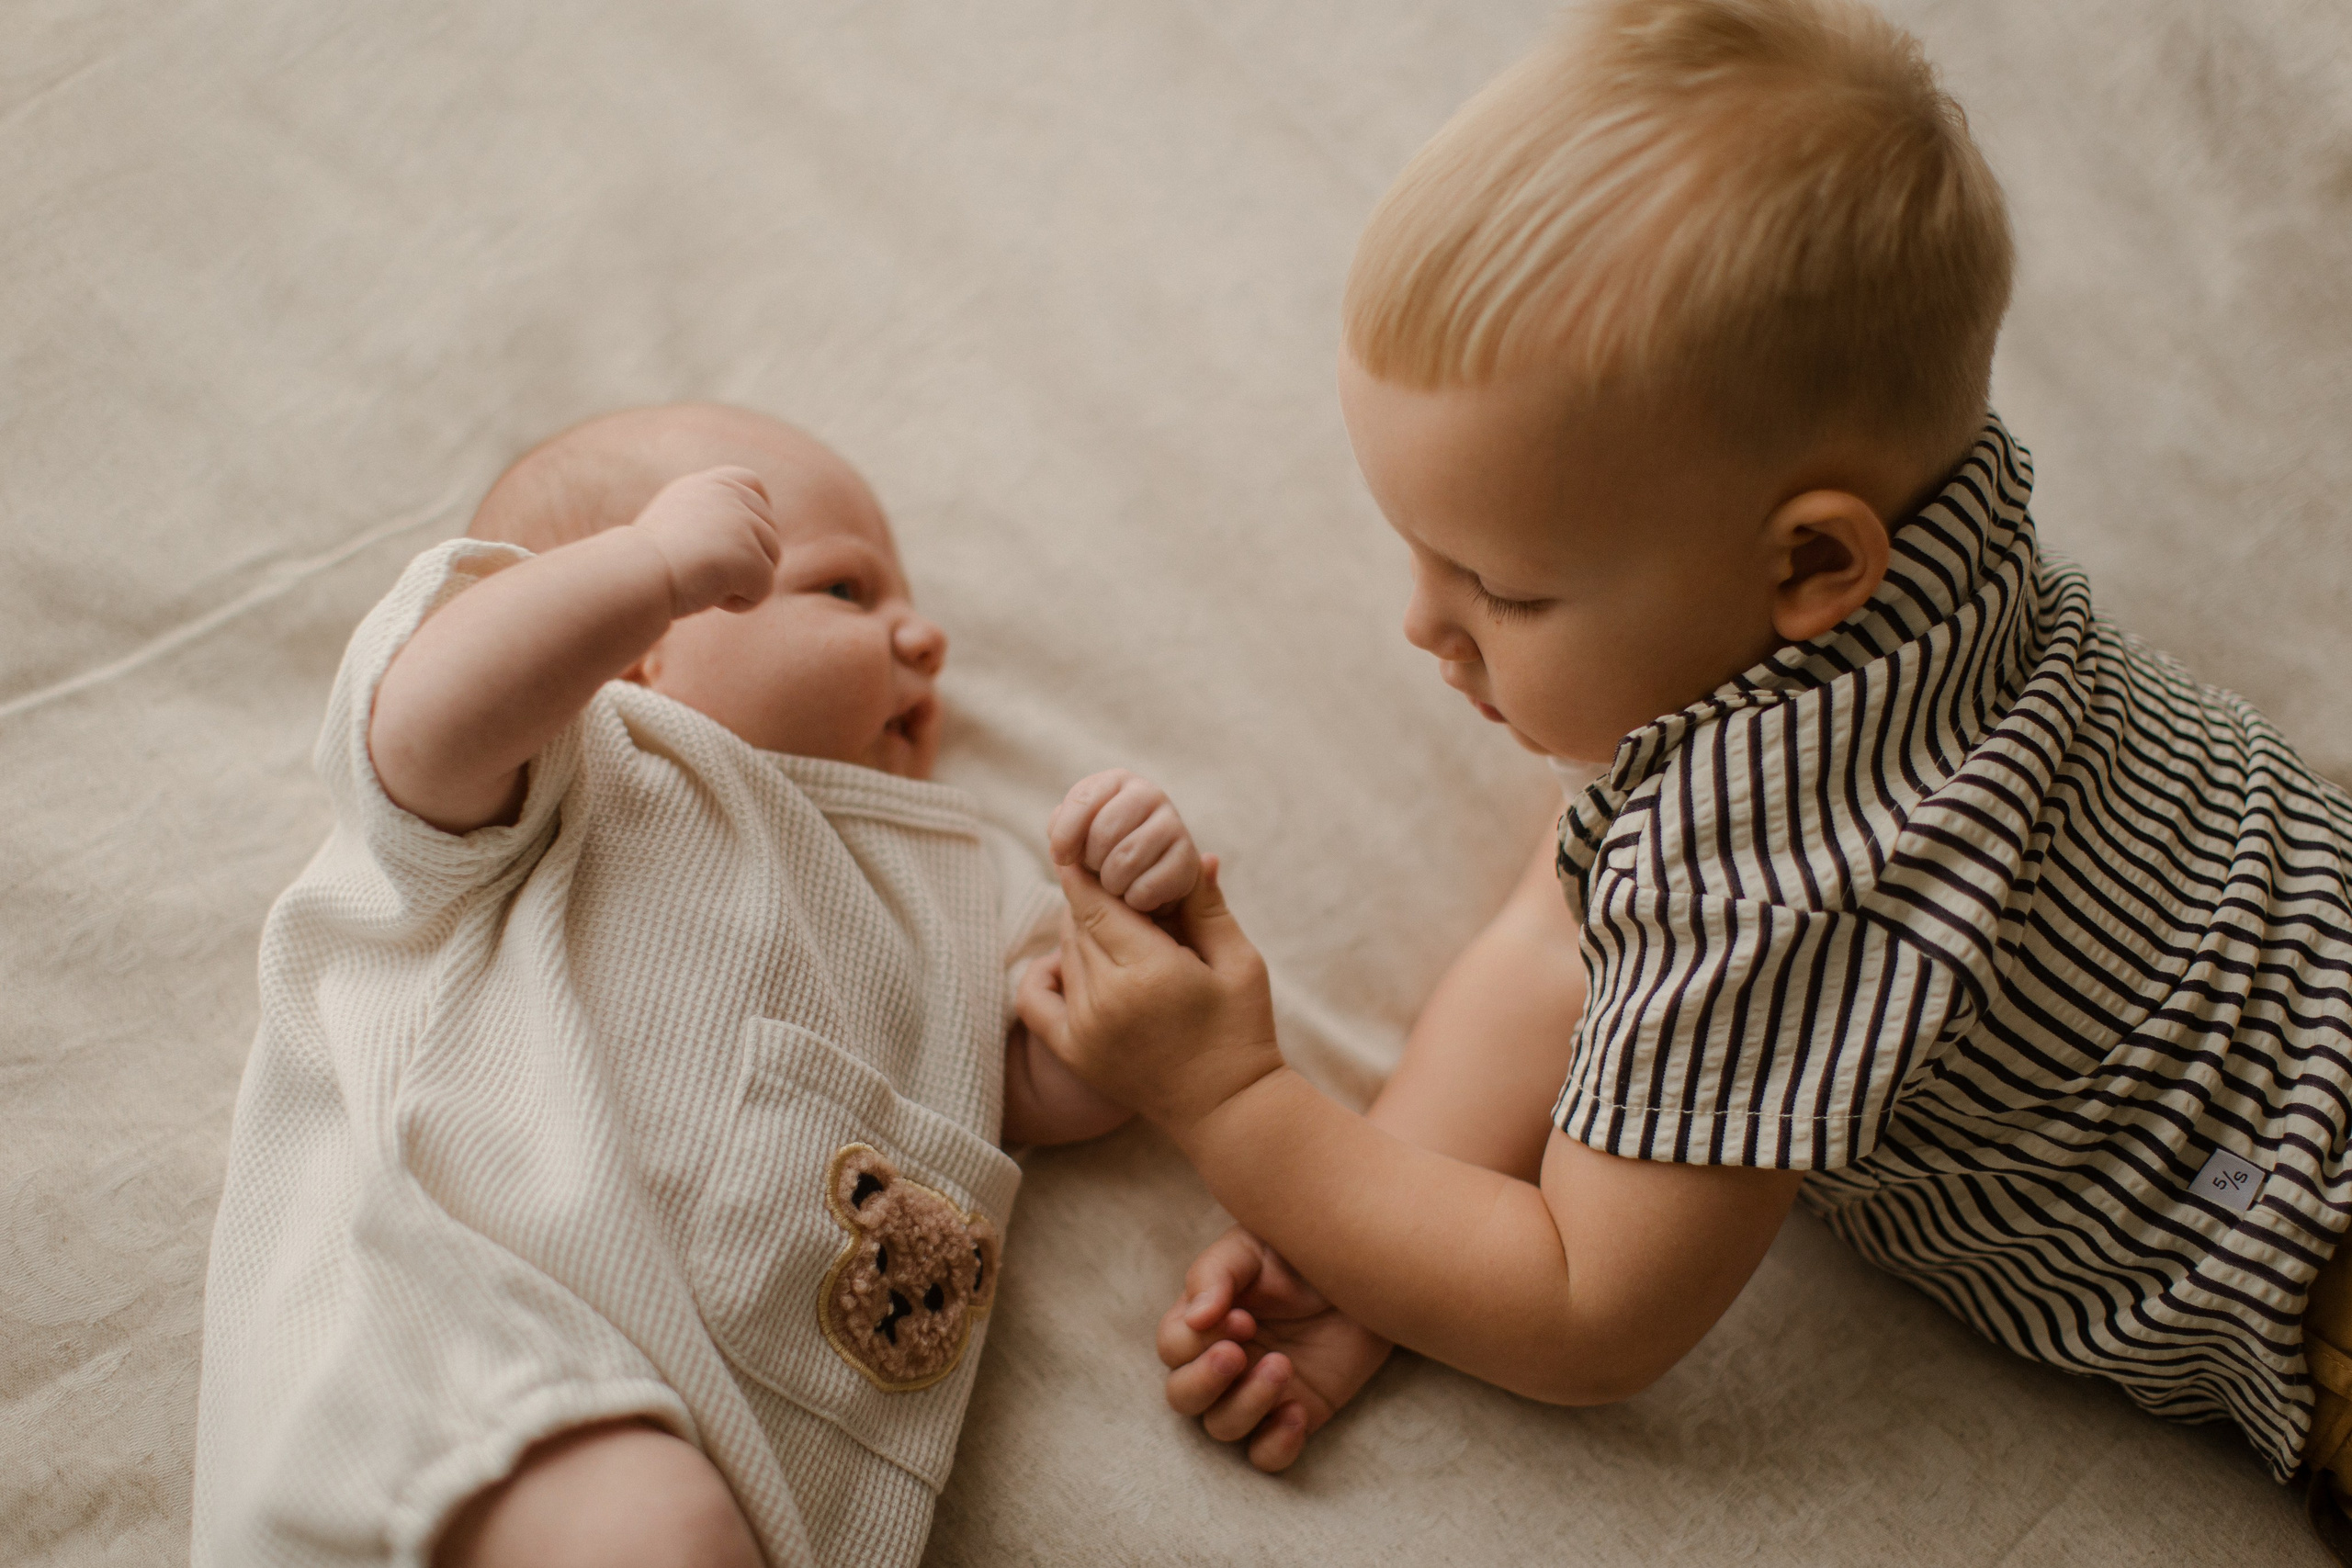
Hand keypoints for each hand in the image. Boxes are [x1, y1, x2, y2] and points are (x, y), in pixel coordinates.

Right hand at [631, 466, 781, 617]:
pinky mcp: (750, 554)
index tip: (745, 538)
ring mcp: (742, 522)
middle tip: (710, 573)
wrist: (635, 574)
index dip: (757, 511)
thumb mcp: (678, 528)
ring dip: (742, 583)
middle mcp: (728, 495)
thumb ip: (710, 524)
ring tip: (703, 583)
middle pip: (769, 532)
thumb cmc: (648, 563)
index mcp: (708, 485)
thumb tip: (743, 546)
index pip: (751, 483)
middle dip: (750, 559)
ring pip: (769, 561)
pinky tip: (709, 596)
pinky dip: (741, 602)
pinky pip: (763, 588)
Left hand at [1017, 857, 1281, 1135]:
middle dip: (1094, 900)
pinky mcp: (1073, 1052)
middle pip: (1079, 924)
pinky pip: (1034, 998)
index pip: (1097, 905)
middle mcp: (1106, 1000)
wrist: (1226, 1108)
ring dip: (1081, 931)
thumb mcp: (1239, 962)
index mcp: (1149, 972)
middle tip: (1114, 884)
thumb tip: (1197, 854)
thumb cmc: (1242, 1030)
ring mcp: (1084, 1029)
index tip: (1083, 847)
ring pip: (1065, 953)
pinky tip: (1068, 962)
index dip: (1086, 874)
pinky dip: (1044, 971)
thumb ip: (1209, 907)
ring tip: (1112, 923)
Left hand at [1047, 770, 1202, 911]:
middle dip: (1092, 861)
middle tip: (1097, 870)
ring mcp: (1174, 823)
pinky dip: (1135, 900)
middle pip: (1104, 831)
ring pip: (1125, 859)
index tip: (1062, 858)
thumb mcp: (1076, 837)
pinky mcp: (1189, 858)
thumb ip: (1062, 835)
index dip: (1065, 834)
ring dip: (1112, 883)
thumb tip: (1062, 856)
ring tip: (1117, 883)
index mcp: (1117, 781)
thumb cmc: (1103, 853)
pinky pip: (1148, 886)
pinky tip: (1138, 894)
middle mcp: (1150, 793)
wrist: (1146, 878)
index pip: (1082, 799)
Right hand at [1158, 1227, 1392, 1472]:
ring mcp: (1256, 1395)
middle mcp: (1221, 1363)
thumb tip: (1195, 1317)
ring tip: (1283, 1367)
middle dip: (1205, 1381)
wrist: (1366, 1271)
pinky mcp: (1295, 1416)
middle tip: (1239, 1354)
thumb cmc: (1298, 1254)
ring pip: (1222, 1428)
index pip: (1172, 1346)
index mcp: (1203, 1322)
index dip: (1196, 1340)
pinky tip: (1297, 1413)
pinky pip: (1267, 1456)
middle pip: (1182, 1397)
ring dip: (1246, 1404)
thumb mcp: (1253, 1248)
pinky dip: (1276, 1446)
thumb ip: (1214, 1274)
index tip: (1243, 1317)